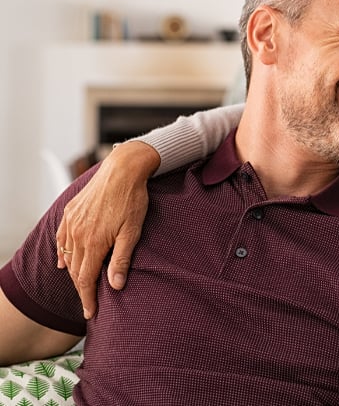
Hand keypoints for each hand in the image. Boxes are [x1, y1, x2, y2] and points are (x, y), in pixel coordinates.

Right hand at [56, 141, 159, 318]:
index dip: (88, 298)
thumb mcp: (132, 231)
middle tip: (88, 303)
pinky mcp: (71, 212)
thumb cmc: (132, 199)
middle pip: (75, 270)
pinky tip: (64, 260)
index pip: (86, 279)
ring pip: (68, 255)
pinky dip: (62, 252)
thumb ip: (121, 259)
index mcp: (93, 243)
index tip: (90, 313)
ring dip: (73, 272)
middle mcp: (77, 235)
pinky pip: (61, 238)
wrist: (122, 169)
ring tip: (81, 286)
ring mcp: (72, 223)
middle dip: (81, 289)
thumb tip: (116, 286)